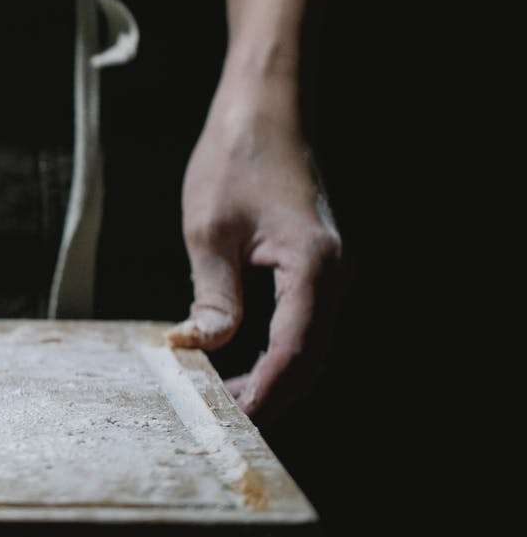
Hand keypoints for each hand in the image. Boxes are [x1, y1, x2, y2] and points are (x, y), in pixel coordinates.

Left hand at [168, 75, 344, 421]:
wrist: (265, 111)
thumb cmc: (234, 160)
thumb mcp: (208, 229)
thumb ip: (212, 294)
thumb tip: (202, 348)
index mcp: (313, 266)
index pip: (293, 349)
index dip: (265, 390)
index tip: (234, 420)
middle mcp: (334, 275)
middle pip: (310, 358)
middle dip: (272, 395)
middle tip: (224, 425)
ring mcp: (330, 273)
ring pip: (311, 346)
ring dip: (275, 378)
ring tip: (227, 403)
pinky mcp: (317, 269)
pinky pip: (305, 325)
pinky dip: (279, 354)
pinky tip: (243, 366)